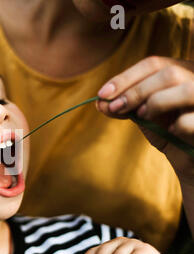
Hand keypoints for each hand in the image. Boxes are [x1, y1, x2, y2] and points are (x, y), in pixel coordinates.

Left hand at [96, 56, 193, 182]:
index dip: (125, 77)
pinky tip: (172, 131)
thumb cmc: (169, 133)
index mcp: (185, 71)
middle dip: (136, 91)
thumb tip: (100, 102)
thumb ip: (125, 106)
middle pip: (169, 73)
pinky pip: (192, 120)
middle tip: (116, 108)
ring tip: (143, 116)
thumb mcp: (144, 116)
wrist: (192, 159)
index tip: (102, 94)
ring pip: (186, 89)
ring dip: (156, 102)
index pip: (154, 64)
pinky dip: (178, 125)